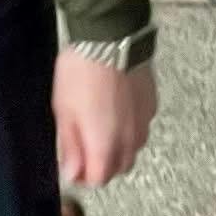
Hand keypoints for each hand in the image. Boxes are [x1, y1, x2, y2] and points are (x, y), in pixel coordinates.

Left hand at [53, 49, 156, 186]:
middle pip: (119, 168)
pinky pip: (141, 126)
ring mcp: (144, 121)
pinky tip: (115, 108)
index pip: (99, 179)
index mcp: (106, 145)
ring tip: (100, 123)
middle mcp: (130, 138)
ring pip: (133, 148)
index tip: (72, 164)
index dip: (83, 175)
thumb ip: (70, 146)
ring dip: (118, 146)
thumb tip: (72, 172)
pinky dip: (129, 126)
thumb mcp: (64, 110)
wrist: (111, 36)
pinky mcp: (151, 103)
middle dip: (103, 164)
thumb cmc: (83, 70)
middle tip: (84, 144)